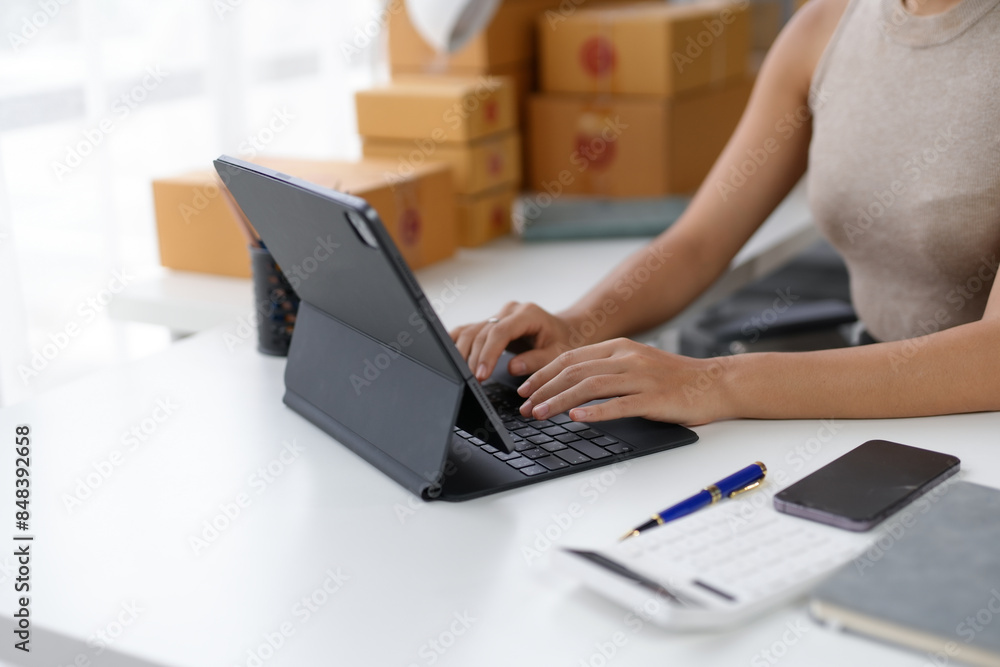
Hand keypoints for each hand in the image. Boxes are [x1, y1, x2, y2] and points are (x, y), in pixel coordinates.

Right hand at [450, 302, 584, 381]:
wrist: (565, 330)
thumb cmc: (563, 342)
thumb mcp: (558, 354)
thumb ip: (537, 360)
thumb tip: (513, 367)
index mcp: (527, 314)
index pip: (500, 332)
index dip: (489, 354)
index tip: (482, 375)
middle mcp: (509, 311)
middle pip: (482, 332)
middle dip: (473, 358)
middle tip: (470, 381)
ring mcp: (498, 315)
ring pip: (470, 330)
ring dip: (462, 353)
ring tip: (460, 374)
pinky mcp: (490, 323)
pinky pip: (468, 330)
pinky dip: (457, 343)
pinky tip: (450, 357)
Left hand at [515, 338, 733, 425]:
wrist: (716, 383)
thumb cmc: (675, 379)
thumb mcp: (637, 365)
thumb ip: (608, 369)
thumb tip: (571, 385)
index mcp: (620, 348)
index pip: (571, 358)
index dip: (543, 373)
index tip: (524, 389)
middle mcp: (628, 358)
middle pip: (575, 372)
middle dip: (544, 389)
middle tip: (523, 407)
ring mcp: (641, 378)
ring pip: (590, 386)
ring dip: (559, 401)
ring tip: (539, 414)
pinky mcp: (655, 398)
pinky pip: (619, 404)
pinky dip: (595, 411)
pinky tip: (576, 418)